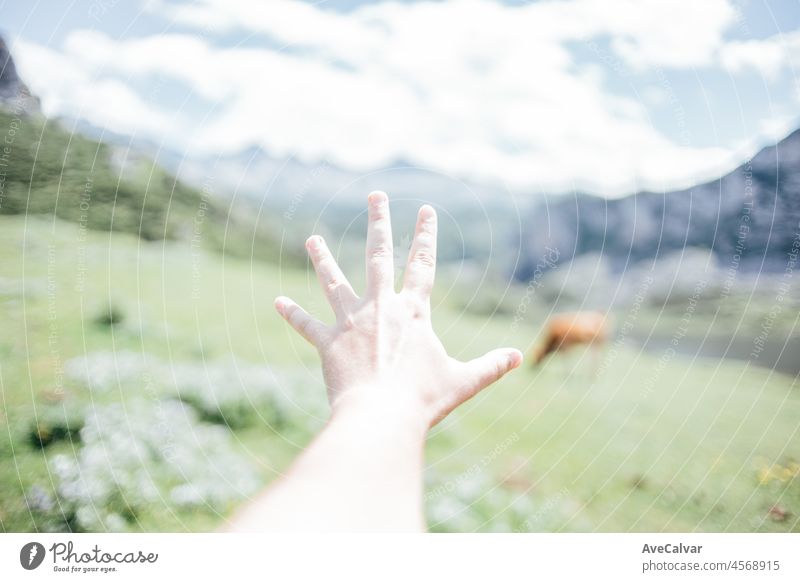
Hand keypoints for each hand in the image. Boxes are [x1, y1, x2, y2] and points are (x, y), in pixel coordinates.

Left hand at [275, 191, 521, 428]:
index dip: (426, 235)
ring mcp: (351, 322)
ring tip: (311, 239)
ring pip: (334, 281)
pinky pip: (307, 325)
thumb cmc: (424, 400)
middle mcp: (381, 307)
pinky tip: (277, 302)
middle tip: (374, 195)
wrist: (381, 417)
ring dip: (322, 259)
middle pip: (379, 256)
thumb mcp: (464, 381)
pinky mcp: (328, 343)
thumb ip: (491, 366)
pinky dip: (292, 314)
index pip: (423, 264)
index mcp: (413, 311)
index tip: (425, 209)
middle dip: (378, 223)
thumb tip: (519, 358)